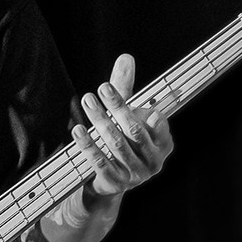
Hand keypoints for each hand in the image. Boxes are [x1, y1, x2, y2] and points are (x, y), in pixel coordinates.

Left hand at [77, 53, 174, 198]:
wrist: (110, 182)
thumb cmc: (123, 141)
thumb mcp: (127, 116)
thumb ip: (127, 90)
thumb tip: (125, 58)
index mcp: (164, 143)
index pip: (155, 122)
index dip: (140, 106)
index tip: (122, 90)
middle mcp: (154, 161)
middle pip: (134, 131)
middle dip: (118, 108)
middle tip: (101, 88)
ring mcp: (135, 175)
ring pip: (116, 144)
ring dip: (101, 121)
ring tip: (88, 101)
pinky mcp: (115, 183)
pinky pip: (100, 162)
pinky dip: (88, 145)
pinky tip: (78, 130)